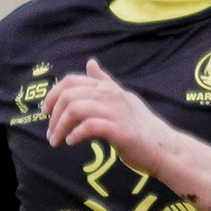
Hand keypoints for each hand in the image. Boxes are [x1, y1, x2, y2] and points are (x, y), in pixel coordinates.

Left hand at [43, 60, 170, 176]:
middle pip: (69, 95)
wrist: (164, 147)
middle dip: (53, 115)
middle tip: (50, 133)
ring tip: (56, 141)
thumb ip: (104, 82)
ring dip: (60, 127)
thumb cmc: (140, 125)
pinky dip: (75, 134)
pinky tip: (72, 142)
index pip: (71, 82)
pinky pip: (89, 126)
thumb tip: (90, 62)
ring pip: (75, 110)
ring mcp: (115, 112)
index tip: (45, 112)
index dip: (53, 95)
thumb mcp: (121, 98)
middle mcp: (110, 95)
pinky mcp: (119, 130)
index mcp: (108, 88)